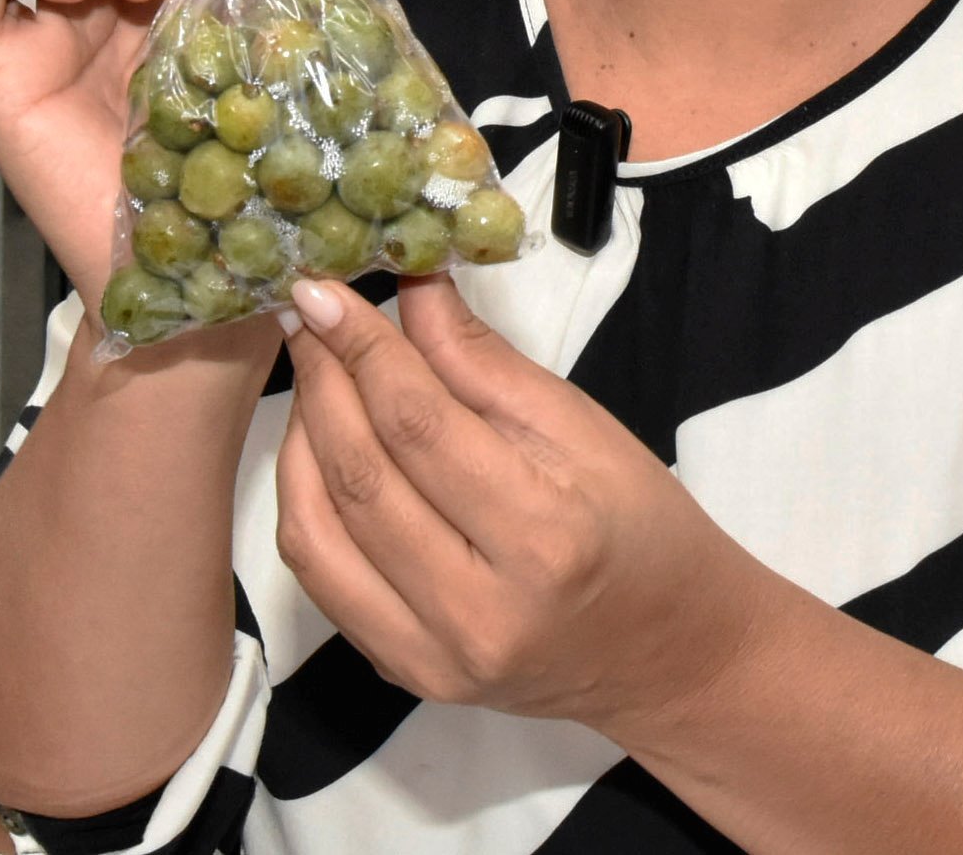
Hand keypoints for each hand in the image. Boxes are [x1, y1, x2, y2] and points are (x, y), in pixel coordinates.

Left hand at [274, 274, 766, 737]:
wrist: (664, 650)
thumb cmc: (641, 527)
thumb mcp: (585, 430)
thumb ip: (484, 363)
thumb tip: (410, 289)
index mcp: (544, 537)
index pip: (420, 426)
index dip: (364, 350)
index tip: (326, 291)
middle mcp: (477, 610)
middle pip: (362, 476)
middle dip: (322, 382)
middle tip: (308, 318)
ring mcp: (431, 656)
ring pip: (318, 532)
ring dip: (299, 440)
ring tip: (313, 375)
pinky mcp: (403, 672)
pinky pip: (321, 580)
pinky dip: (303, 503)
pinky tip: (316, 449)